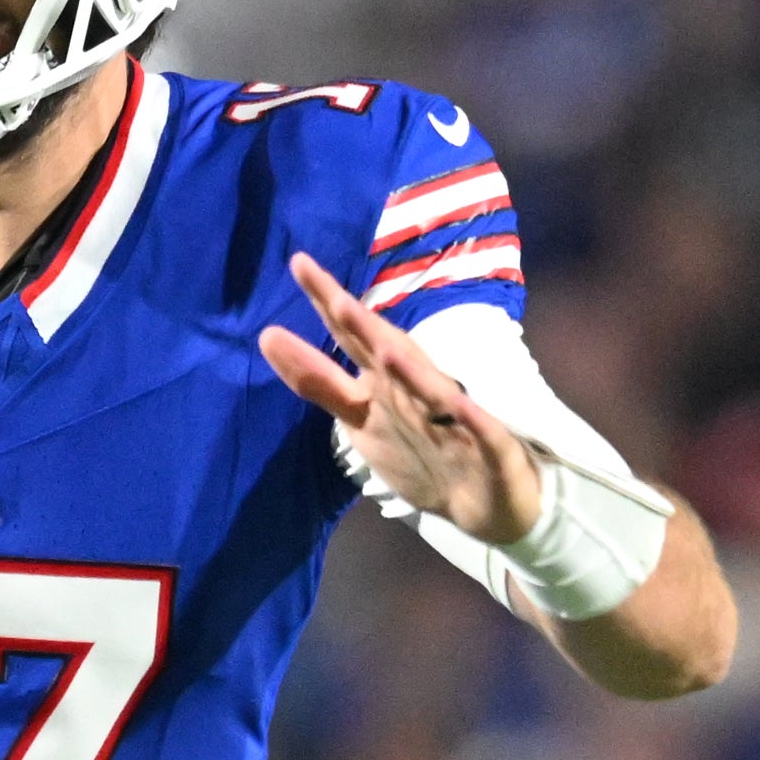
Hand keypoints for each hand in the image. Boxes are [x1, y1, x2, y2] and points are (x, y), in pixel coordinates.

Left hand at [258, 252, 544, 544]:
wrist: (487, 497)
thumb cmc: (422, 443)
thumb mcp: (360, 414)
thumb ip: (318, 380)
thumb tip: (269, 337)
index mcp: (385, 382)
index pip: (350, 337)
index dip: (326, 304)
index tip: (299, 263)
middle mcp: (416, 391)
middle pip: (389, 352)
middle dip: (365, 327)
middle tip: (336, 299)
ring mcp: (455, 416)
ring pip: (432, 391)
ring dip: (411, 372)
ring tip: (387, 350)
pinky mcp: (490, 445)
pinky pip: (480, 431)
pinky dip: (470, 419)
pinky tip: (461, 406)